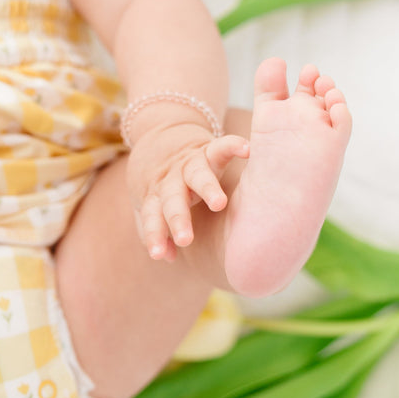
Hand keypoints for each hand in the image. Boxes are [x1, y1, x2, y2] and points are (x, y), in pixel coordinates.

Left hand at [126, 123, 248, 260]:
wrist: (160, 140)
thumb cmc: (160, 185)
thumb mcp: (151, 206)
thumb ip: (156, 231)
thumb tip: (169, 257)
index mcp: (156, 195)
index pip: (152, 216)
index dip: (154, 235)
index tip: (157, 254)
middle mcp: (172, 180)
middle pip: (173, 199)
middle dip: (178, 219)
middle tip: (185, 240)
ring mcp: (190, 164)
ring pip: (197, 175)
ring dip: (207, 189)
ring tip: (219, 204)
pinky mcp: (208, 150)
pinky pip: (221, 147)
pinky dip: (233, 146)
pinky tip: (247, 150)